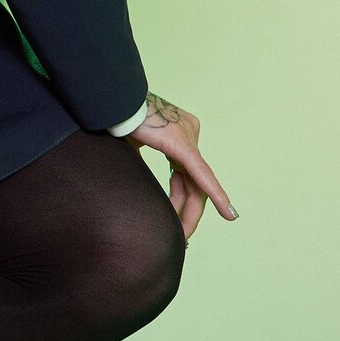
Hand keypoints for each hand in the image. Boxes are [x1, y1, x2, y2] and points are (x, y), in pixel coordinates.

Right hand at [121, 91, 237, 240]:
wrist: (111, 102)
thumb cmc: (117, 119)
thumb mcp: (132, 146)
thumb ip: (141, 163)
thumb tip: (138, 183)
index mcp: (177, 133)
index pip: (185, 174)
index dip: (181, 199)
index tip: (175, 219)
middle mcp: (189, 133)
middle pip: (194, 182)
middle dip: (188, 212)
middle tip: (182, 238)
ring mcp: (188, 137)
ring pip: (198, 184)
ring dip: (191, 212)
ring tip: (183, 235)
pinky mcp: (183, 145)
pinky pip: (202, 175)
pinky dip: (215, 194)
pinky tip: (228, 213)